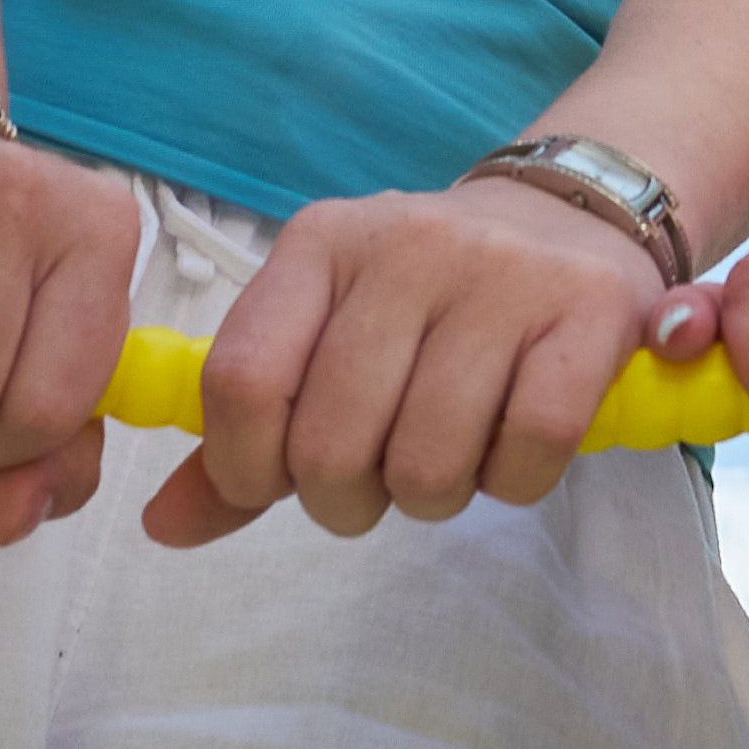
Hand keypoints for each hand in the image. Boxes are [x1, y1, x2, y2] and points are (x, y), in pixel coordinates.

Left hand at [150, 179, 670, 547]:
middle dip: (347, 500)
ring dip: (433, 496)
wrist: (569, 220)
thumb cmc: (429, 303)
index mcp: (320, 244)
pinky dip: (513, 481)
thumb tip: (160, 528)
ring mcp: (501, 274)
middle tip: (380, 477)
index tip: (278, 484)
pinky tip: (512, 447)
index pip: (241, 383)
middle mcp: (404, 245)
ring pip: (427, 462)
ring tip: (451, 455)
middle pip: (330, 445)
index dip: (245, 468)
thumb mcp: (326, 337)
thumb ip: (247, 435)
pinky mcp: (588, 310)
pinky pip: (528, 450)